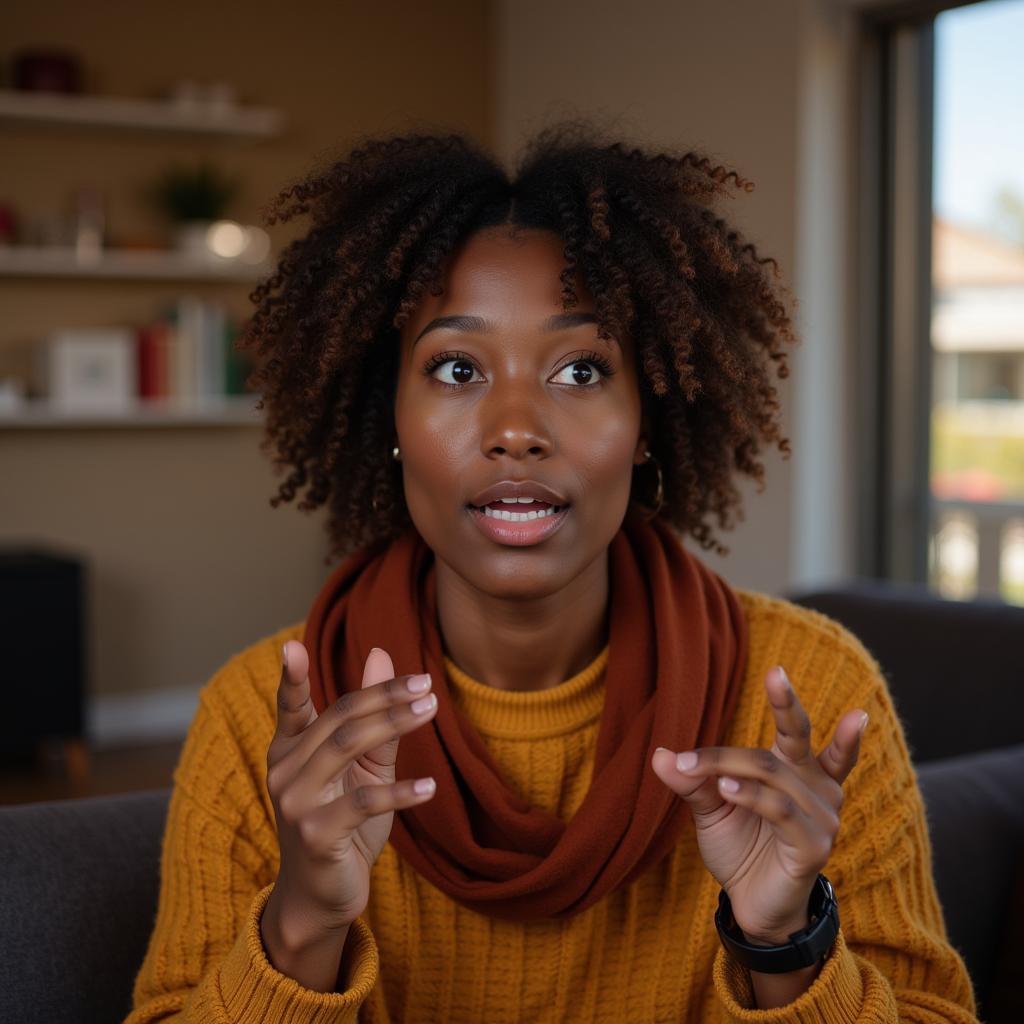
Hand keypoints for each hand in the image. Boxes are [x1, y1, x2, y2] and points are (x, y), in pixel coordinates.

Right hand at [266, 641, 439, 933]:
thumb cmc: (345, 823)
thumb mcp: (364, 768)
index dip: (292, 677)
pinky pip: (363, 801)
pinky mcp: (316, 834)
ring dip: (394, 724)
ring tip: (431, 710)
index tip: (291, 644)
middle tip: (426, 683)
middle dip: (385, 696)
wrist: (322, 896)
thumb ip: (375, 718)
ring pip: (347, 746)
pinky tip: (431, 786)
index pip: (291, 706)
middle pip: (339, 718)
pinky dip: (402, 791)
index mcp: (290, 750)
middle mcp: (284, 771)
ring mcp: (295, 803)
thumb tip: (382, 655)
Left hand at [651, 665, 866, 944]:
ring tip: (699, 770)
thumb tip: (658, 754)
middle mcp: (816, 787)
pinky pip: (780, 809)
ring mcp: (821, 816)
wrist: (751, 904)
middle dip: (787, 705)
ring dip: (730, 767)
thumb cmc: (740, 848)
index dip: (789, 702)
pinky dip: (751, 795)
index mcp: (795, 772)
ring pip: (771, 772)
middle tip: (776, 673)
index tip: (777, 670)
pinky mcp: (814, 845)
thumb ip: (693, 781)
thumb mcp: (711, 809)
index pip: (797, 731)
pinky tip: (727, 789)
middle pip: (795, 739)